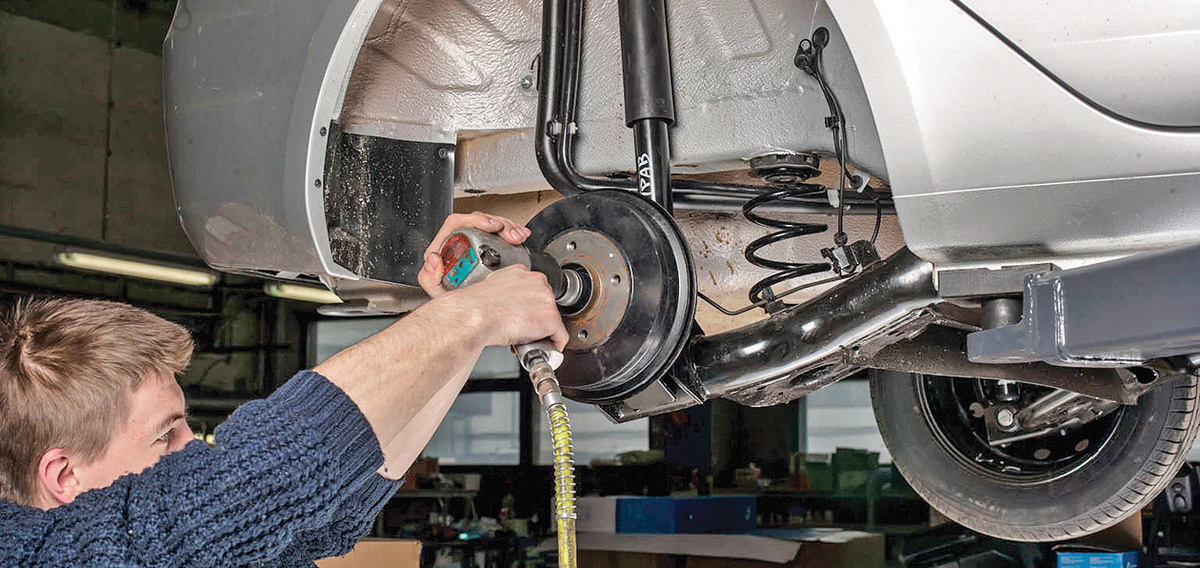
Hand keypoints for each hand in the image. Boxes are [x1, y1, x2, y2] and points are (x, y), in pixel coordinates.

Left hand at [417, 212, 530, 297]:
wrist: (462, 310)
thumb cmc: (449, 300)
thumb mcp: (437, 292)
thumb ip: (429, 278)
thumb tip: (434, 259)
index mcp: (445, 247)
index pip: (457, 223)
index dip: (475, 220)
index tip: (491, 226)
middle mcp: (460, 241)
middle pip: (479, 221)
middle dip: (500, 224)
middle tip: (511, 235)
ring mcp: (476, 242)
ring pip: (493, 225)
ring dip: (509, 228)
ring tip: (519, 237)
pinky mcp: (490, 247)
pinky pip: (502, 234)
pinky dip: (514, 233)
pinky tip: (521, 237)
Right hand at [436, 265, 569, 349]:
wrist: (475, 316)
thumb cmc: (476, 306)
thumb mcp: (490, 288)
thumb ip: (503, 291)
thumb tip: (503, 303)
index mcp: (521, 272)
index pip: (534, 290)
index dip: (529, 306)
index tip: (523, 316)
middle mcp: (537, 282)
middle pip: (546, 303)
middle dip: (536, 318)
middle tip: (522, 329)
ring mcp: (546, 300)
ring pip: (553, 319)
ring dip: (542, 331)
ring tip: (525, 339)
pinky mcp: (550, 319)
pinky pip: (560, 336)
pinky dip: (554, 344)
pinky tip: (542, 348)